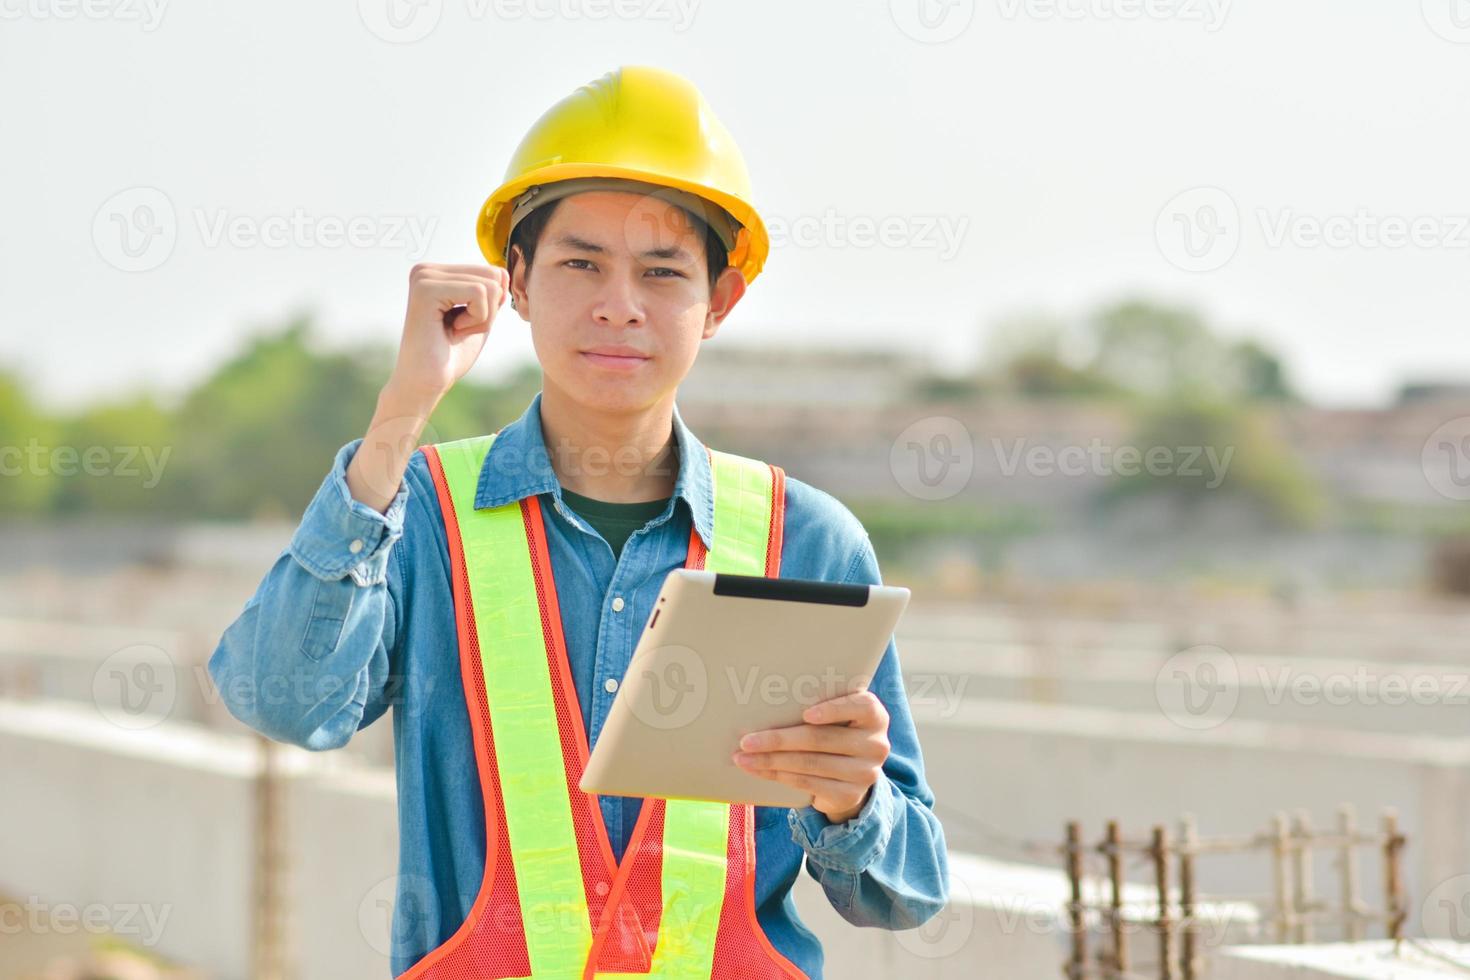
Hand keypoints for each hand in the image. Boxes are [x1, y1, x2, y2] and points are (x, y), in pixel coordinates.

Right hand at [386, 262, 509, 405]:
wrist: (425, 385)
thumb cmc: (450, 356)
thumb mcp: (480, 319)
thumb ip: (492, 295)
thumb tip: (504, 273)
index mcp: (437, 274)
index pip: (493, 272)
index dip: (492, 306)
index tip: (463, 325)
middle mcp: (427, 270)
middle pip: (494, 275)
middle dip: (489, 310)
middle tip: (460, 330)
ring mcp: (424, 276)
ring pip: (490, 285)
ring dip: (482, 318)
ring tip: (455, 331)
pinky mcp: (426, 288)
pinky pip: (479, 293)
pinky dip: (476, 319)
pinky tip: (452, 330)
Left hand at [732, 690, 889, 823]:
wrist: (852, 774)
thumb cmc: (836, 731)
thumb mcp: (837, 716)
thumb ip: (819, 704)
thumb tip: (766, 699)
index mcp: (874, 716)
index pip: (860, 707)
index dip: (833, 710)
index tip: (806, 714)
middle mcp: (875, 744)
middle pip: (821, 739)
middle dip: (779, 739)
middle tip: (747, 741)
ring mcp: (865, 773)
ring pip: (809, 763)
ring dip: (771, 761)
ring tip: (743, 757)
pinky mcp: (849, 794)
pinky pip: (807, 783)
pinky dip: (778, 776)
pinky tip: (759, 770)